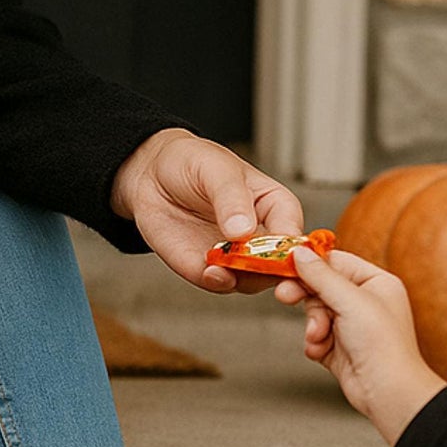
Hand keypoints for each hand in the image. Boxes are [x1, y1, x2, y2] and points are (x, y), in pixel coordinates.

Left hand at [110, 129, 305, 292]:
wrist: (151, 176)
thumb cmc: (192, 162)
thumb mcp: (215, 169)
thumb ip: (231, 198)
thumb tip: (243, 230)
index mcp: (276, 206)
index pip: (294, 232)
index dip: (295, 248)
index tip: (286, 255)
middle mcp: (261, 236)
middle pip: (282, 265)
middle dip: (279, 275)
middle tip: (267, 275)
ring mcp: (236, 256)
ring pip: (256, 280)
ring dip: (246, 279)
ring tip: (229, 266)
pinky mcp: (210, 268)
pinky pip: (222, 283)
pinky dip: (220, 281)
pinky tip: (212, 271)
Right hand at [286, 247, 446, 443]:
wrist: (387, 392)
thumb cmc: (383, 346)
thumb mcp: (350, 301)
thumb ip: (321, 276)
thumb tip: (301, 253)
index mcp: (376, 283)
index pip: (336, 262)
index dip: (311, 263)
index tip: (285, 263)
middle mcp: (364, 302)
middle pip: (321, 287)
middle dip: (307, 298)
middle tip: (285, 295)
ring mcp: (351, 325)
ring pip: (315, 313)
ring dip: (313, 325)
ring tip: (320, 337)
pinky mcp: (339, 347)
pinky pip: (315, 336)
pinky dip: (314, 343)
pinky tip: (322, 351)